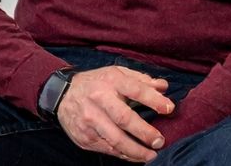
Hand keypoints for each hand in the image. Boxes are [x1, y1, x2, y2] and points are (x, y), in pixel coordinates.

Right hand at [54, 66, 174, 162]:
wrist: (61, 94)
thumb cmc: (95, 84)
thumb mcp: (116, 74)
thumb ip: (141, 80)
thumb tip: (164, 87)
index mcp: (109, 81)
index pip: (135, 89)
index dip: (154, 100)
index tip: (169, 108)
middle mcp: (98, 99)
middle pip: (123, 118)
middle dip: (144, 132)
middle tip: (160, 141)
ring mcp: (89, 120)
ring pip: (115, 139)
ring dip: (135, 150)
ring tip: (150, 155)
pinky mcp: (84, 136)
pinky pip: (107, 149)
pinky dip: (123, 154)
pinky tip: (134, 156)